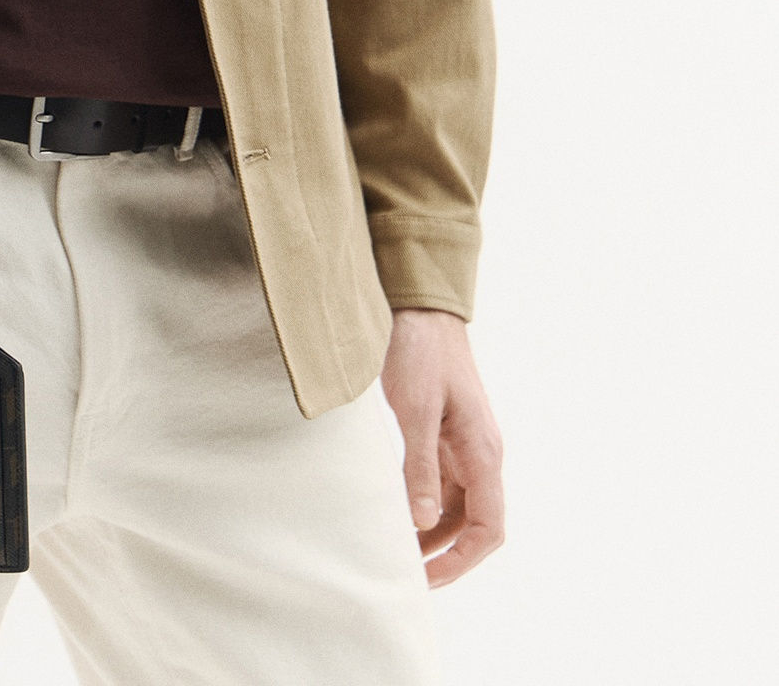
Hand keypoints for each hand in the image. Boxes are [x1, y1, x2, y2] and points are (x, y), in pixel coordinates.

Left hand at [380, 309, 503, 586]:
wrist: (419, 306)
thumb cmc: (420, 352)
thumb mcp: (415, 409)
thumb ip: (421, 466)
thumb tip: (424, 522)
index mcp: (483, 451)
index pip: (489, 527)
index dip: (463, 560)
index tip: (428, 578)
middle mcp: (480, 453)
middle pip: (475, 523)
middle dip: (446, 554)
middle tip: (406, 575)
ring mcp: (463, 444)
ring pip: (457, 506)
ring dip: (433, 532)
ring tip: (397, 550)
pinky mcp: (444, 433)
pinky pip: (441, 482)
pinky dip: (424, 504)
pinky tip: (397, 511)